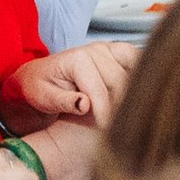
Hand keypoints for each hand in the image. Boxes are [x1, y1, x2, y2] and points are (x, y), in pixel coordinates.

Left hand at [3, 41, 136, 125]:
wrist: (40, 75)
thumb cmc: (40, 87)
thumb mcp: (44, 97)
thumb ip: (64, 101)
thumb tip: (84, 104)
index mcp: (77, 59)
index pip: (99, 91)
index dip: (105, 113)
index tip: (107, 130)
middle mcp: (94, 50)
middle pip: (119, 82)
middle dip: (119, 106)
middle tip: (118, 126)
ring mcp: (107, 49)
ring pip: (132, 71)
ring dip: (132, 91)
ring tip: (126, 112)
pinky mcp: (116, 51)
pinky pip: (137, 59)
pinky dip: (139, 73)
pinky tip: (137, 92)